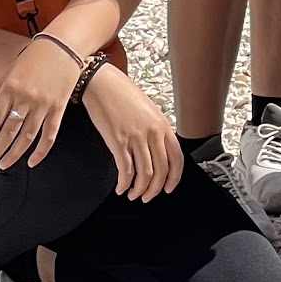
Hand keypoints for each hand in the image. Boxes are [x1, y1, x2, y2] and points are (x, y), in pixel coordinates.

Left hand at [0, 35, 81, 169]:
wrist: (65, 44)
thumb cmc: (35, 56)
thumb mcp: (8, 73)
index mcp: (10, 89)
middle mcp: (26, 98)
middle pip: (7, 132)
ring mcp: (44, 104)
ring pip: (27, 136)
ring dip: (14, 154)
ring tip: (4, 165)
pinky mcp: (59, 106)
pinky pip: (50, 133)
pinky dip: (41, 150)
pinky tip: (32, 160)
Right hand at [79, 65, 182, 201]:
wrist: (103, 84)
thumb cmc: (123, 95)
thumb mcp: (148, 111)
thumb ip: (155, 130)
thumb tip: (156, 151)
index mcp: (163, 125)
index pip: (176, 158)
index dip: (173, 177)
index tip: (168, 188)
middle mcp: (153, 132)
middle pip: (161, 170)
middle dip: (155, 189)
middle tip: (147, 197)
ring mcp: (136, 137)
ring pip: (144, 174)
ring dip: (139, 189)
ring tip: (133, 194)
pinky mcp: (118, 141)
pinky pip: (125, 169)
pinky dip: (124, 183)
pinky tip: (120, 187)